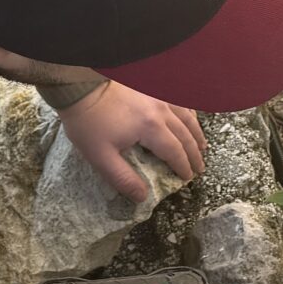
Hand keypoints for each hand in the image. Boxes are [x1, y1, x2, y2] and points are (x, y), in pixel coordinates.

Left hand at [57, 79, 205, 200]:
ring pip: (187, 116)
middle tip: (199, 168)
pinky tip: (189, 119)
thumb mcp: (101, 157)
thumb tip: (142, 197)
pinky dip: (188, 113)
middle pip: (185, 135)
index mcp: (151, 128)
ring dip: (196, 134)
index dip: (183, 167)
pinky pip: (179, 100)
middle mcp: (161, 110)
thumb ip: (123, 179)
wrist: (80, 86)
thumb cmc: (88, 122)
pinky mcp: (152, 87)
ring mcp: (159, 96)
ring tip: (203, 146)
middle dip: (194, 154)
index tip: (187, 178)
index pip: (175, 152)